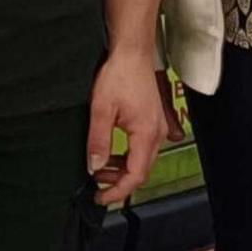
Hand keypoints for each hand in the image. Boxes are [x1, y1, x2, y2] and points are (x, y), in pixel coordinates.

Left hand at [88, 51, 170, 207]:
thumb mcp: (101, 110)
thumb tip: (94, 166)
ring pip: (142, 161)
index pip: (135, 175)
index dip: (118, 191)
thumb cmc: (120, 75)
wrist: (132, 54)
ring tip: (101, 167)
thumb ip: (98, 141)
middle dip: (118, 182)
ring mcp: (157, 128)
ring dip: (122, 169)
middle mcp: (156, 134)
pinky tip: (113, 153)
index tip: (101, 196)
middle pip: (141, 171)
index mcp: (146, 134)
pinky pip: (143, 148)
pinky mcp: (153, 122)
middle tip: (97, 183)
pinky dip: (128, 156)